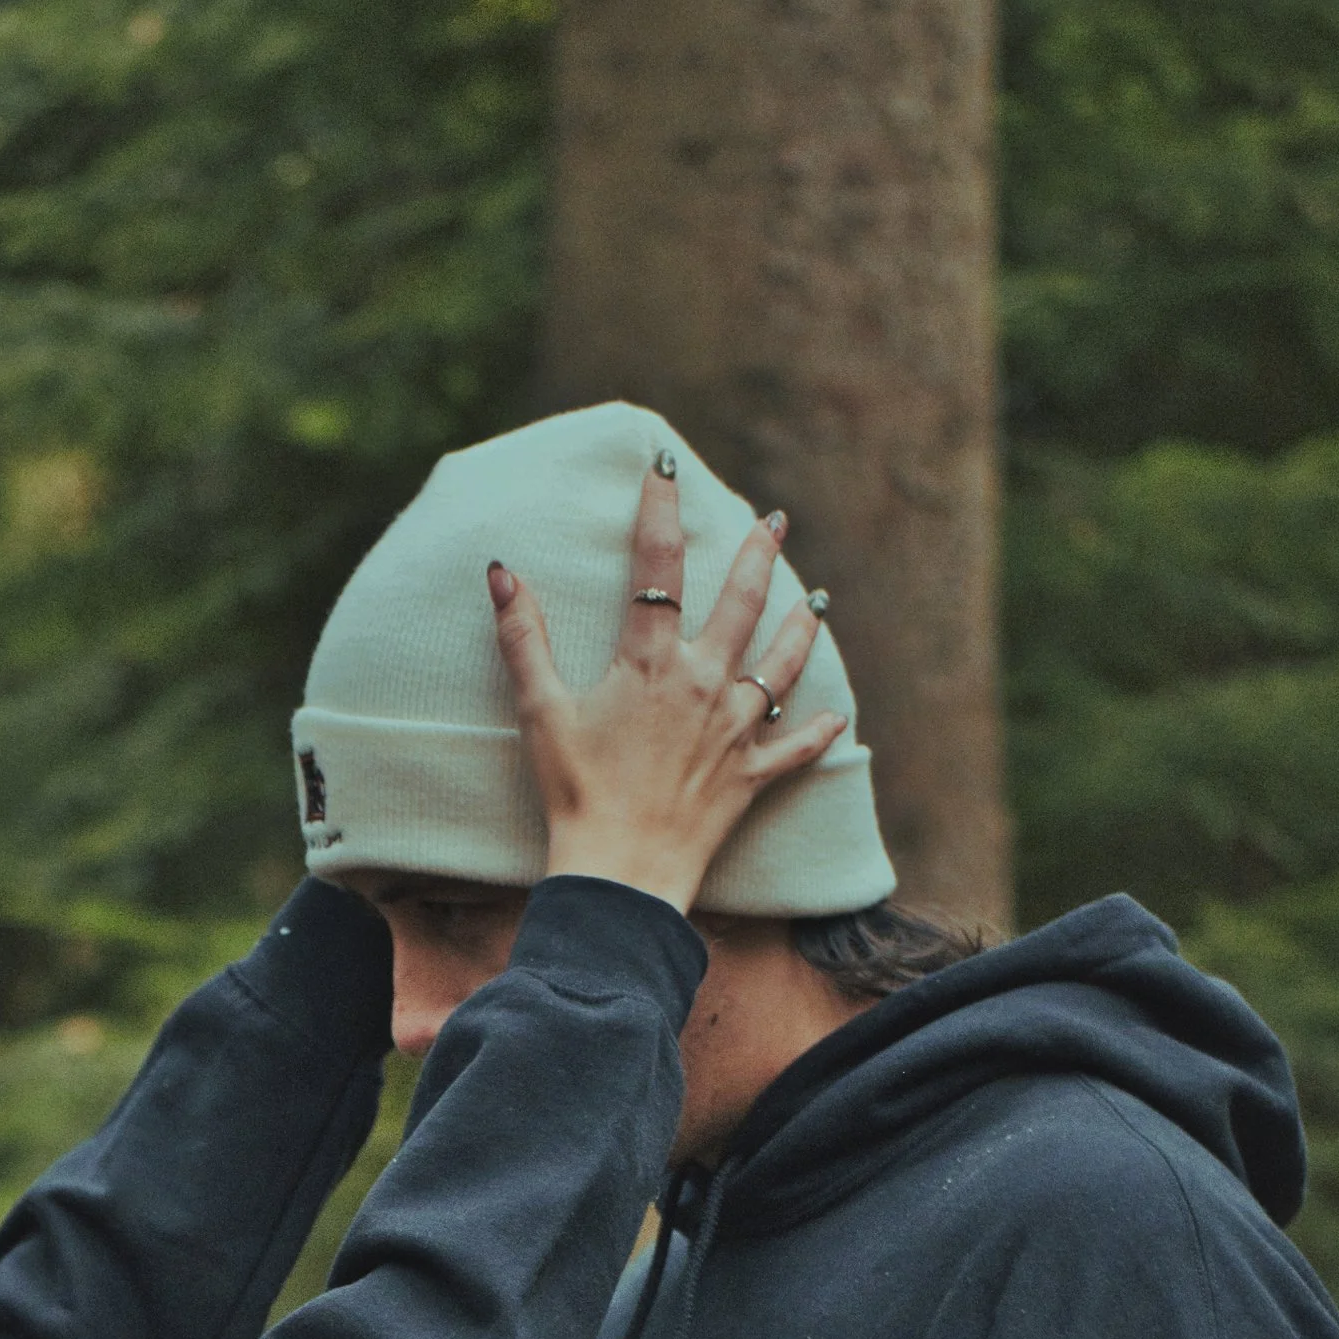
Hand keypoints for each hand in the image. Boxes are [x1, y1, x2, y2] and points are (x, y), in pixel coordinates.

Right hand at [487, 458, 845, 913]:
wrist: (620, 870)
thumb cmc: (574, 792)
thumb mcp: (540, 710)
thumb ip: (524, 638)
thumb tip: (502, 571)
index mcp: (652, 661)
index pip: (659, 565)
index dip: (661, 510)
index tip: (666, 467)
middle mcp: (705, 683)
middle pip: (741, 601)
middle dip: (759, 553)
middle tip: (775, 520)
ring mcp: (735, 729)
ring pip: (783, 663)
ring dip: (802, 625)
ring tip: (817, 597)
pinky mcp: (750, 775)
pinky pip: (795, 747)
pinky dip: (817, 731)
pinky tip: (835, 715)